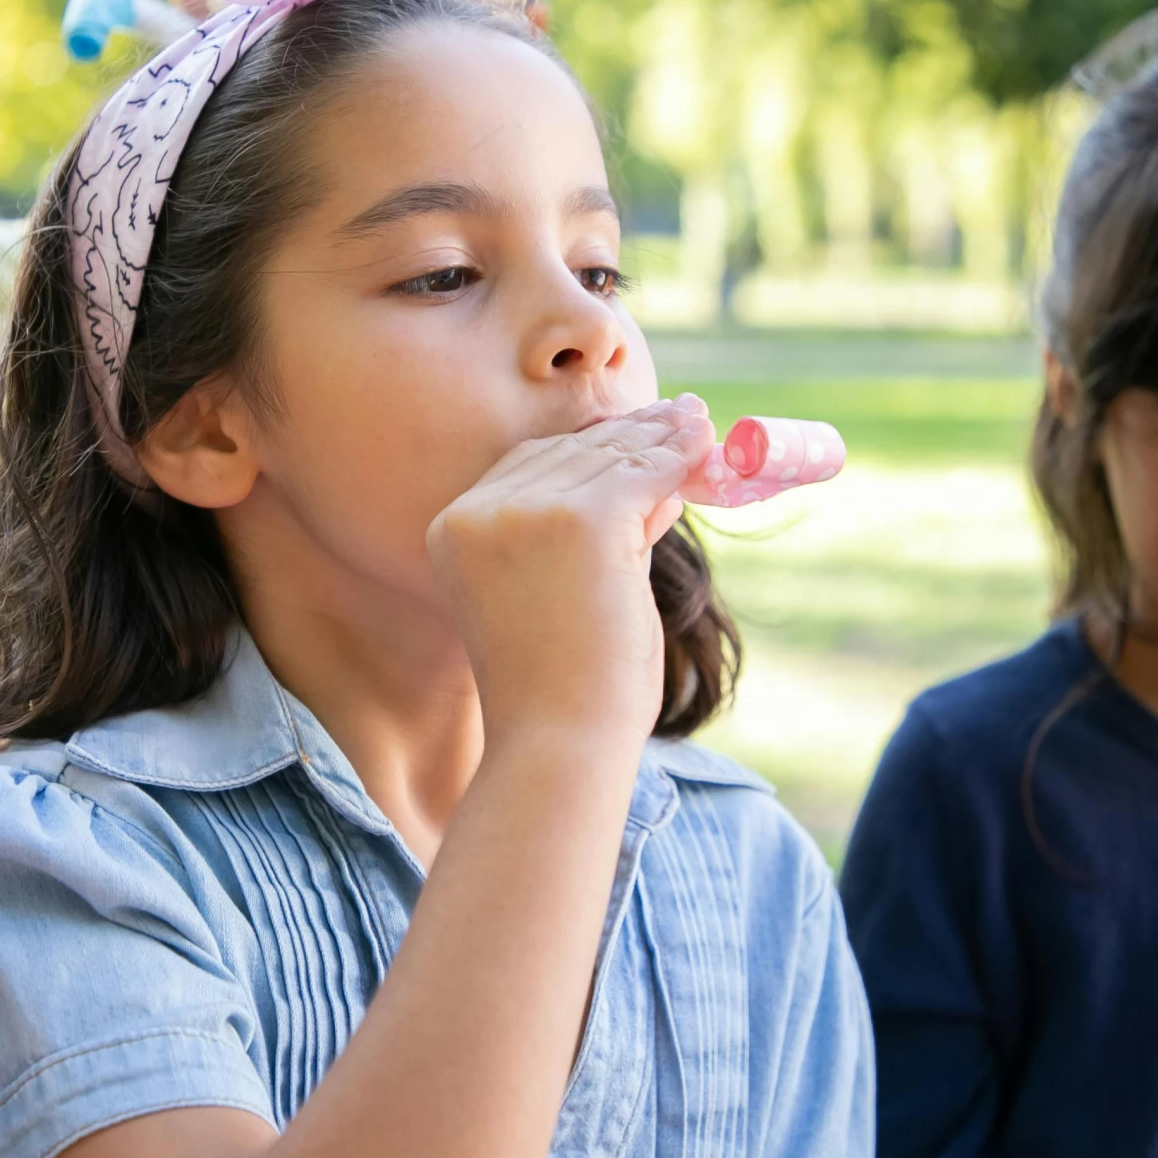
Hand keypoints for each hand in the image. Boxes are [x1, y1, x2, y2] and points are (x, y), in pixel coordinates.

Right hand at [427, 397, 713, 759]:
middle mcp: (480, 510)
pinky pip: (643, 474)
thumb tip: (652, 479)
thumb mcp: (557, 593)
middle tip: (678, 415)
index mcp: (453, 528)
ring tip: (698, 423)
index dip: (587, 445)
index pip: (528, 464)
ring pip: (609, 458)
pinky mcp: (585, 519)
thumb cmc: (558, 690)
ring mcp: (529, 510)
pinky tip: (704, 444)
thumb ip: (590, 534)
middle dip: (629, 432)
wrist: (559, 742)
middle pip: (569, 452)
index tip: (633, 428)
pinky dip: (678, 458)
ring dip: (660, 438)